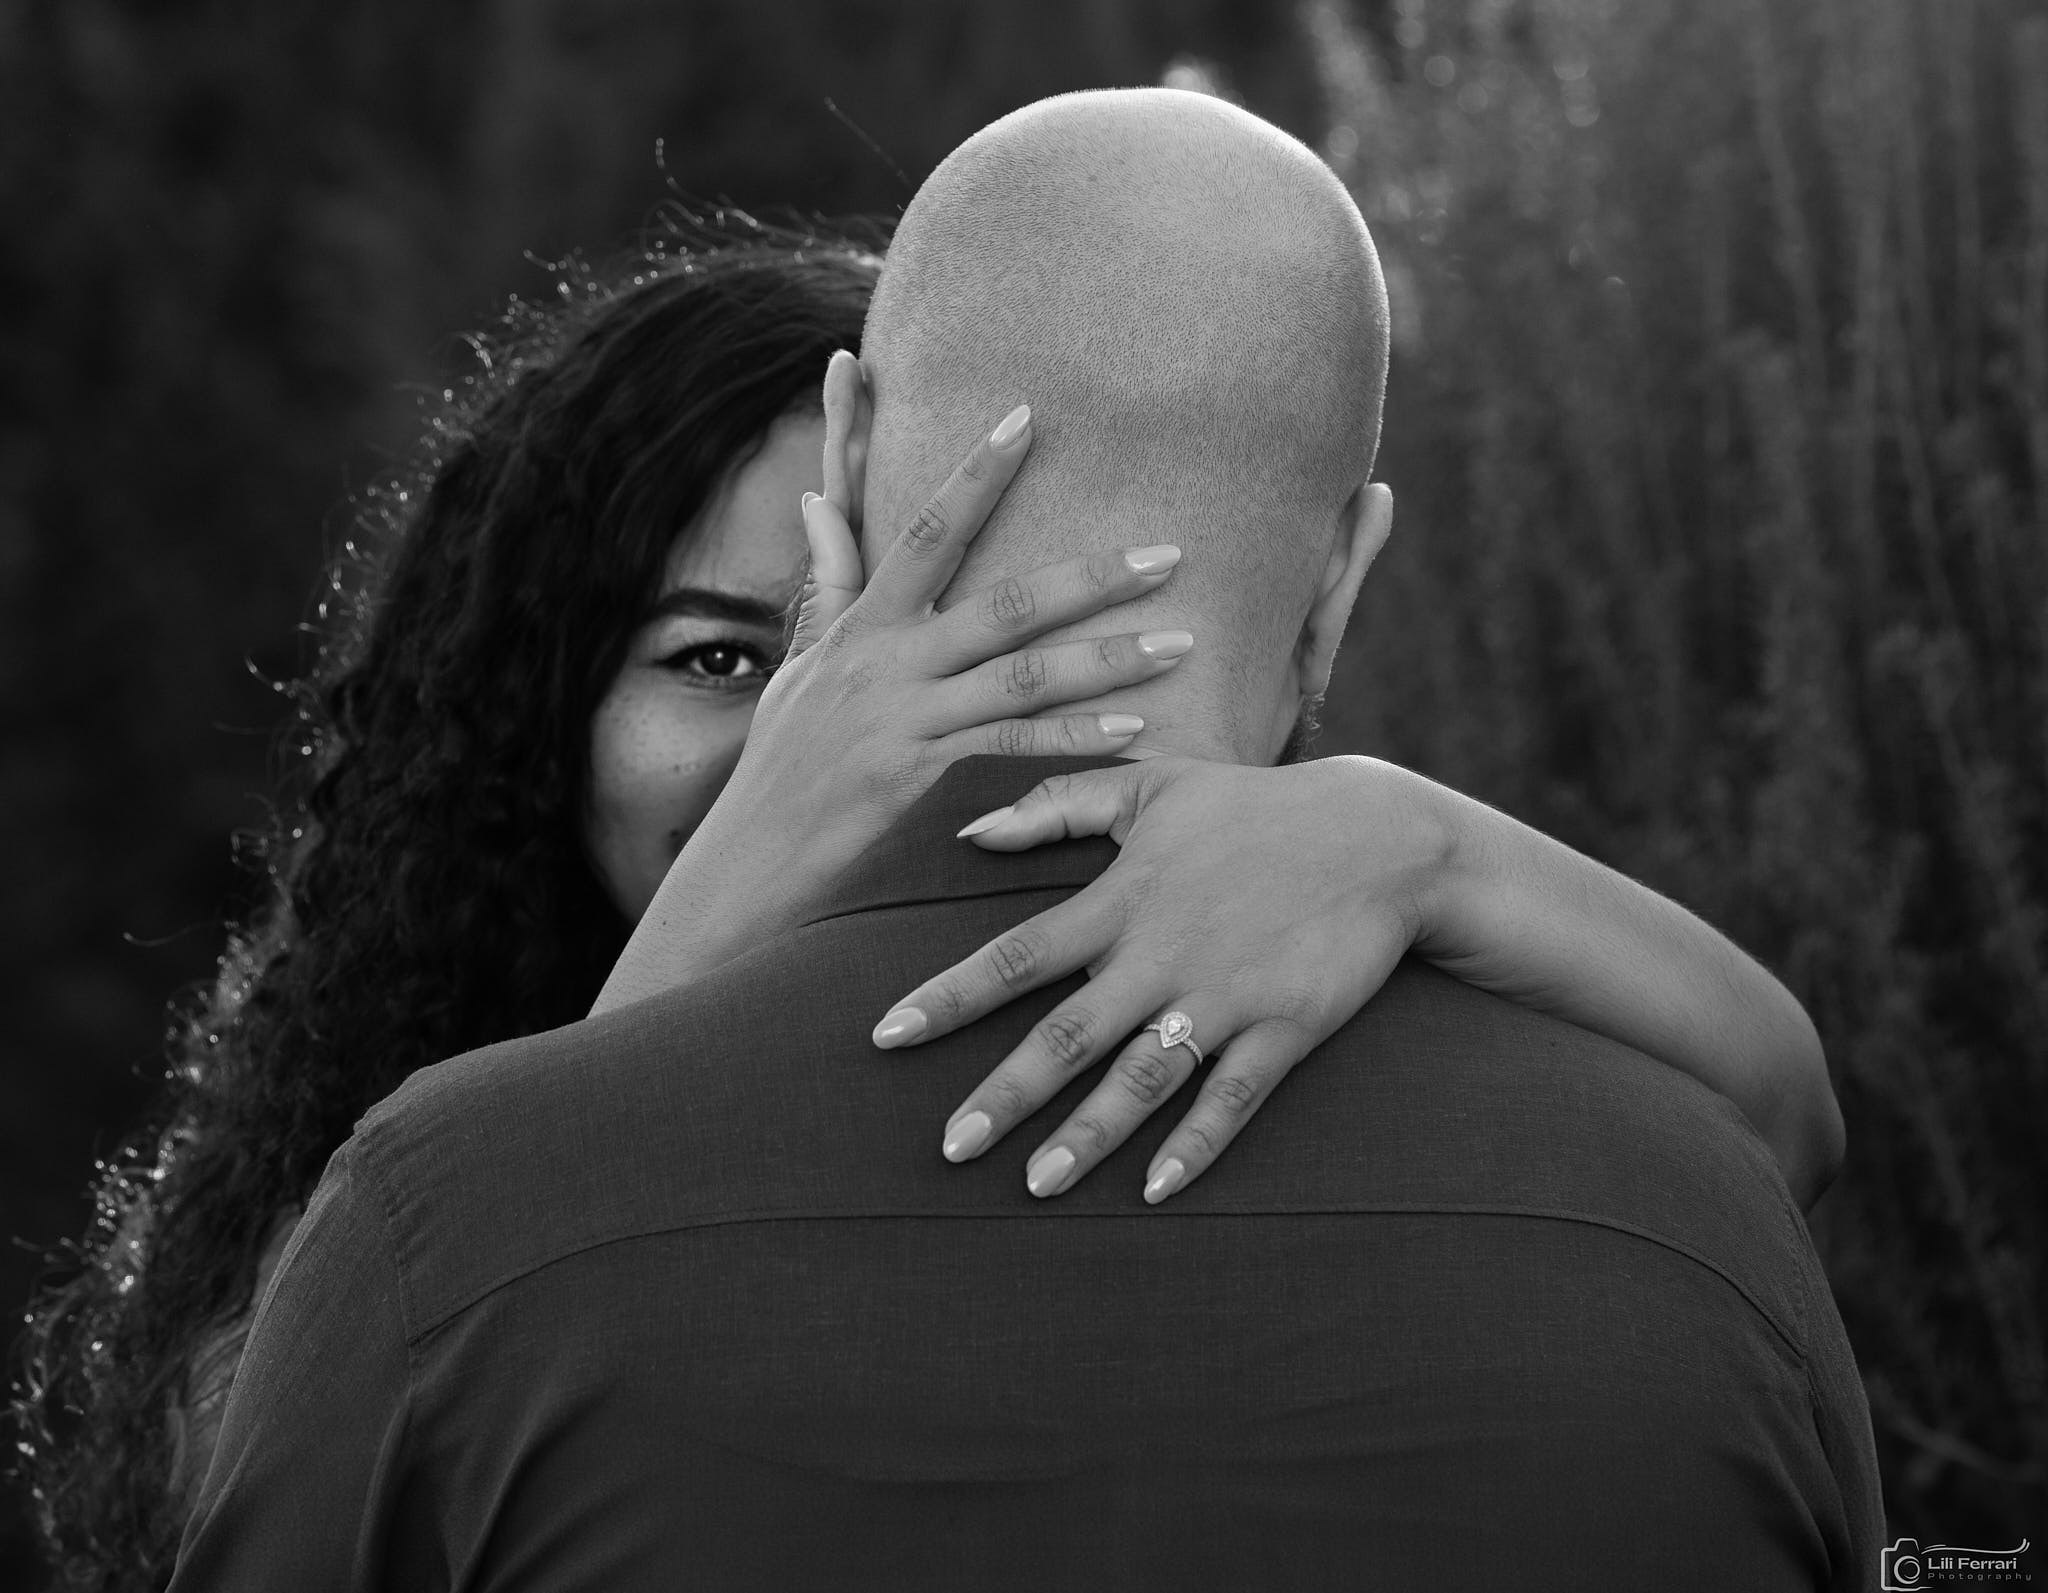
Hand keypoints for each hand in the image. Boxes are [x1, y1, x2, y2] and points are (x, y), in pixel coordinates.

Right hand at [592, 354, 1194, 1010]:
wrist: (747, 869)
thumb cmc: (779, 771)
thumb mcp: (797, 670)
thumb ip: (824, 587)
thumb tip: (814, 500)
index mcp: (862, 627)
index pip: (929, 531)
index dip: (976, 472)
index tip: (1028, 418)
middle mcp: (886, 664)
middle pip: (1005, 602)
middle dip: (1094, 575)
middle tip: (1170, 553)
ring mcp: (905, 723)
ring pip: (1023, 676)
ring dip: (1108, 658)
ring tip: (1179, 644)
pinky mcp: (920, 782)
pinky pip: (1012, 752)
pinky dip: (1073, 741)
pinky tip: (1133, 734)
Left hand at [871, 757, 1451, 1201]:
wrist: (1379, 837)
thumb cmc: (1252, 810)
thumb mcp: (1152, 785)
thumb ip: (1056, 804)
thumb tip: (972, 832)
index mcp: (1121, 900)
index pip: (1016, 956)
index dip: (949, 997)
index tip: (887, 1036)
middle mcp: (1162, 954)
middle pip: (1067, 1035)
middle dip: (1005, 1093)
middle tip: (949, 1149)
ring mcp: (1224, 995)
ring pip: (1142, 1077)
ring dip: (1088, 1134)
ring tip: (1036, 1186)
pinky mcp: (1284, 1026)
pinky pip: (1232, 1097)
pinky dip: (1195, 1143)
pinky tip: (1155, 1190)